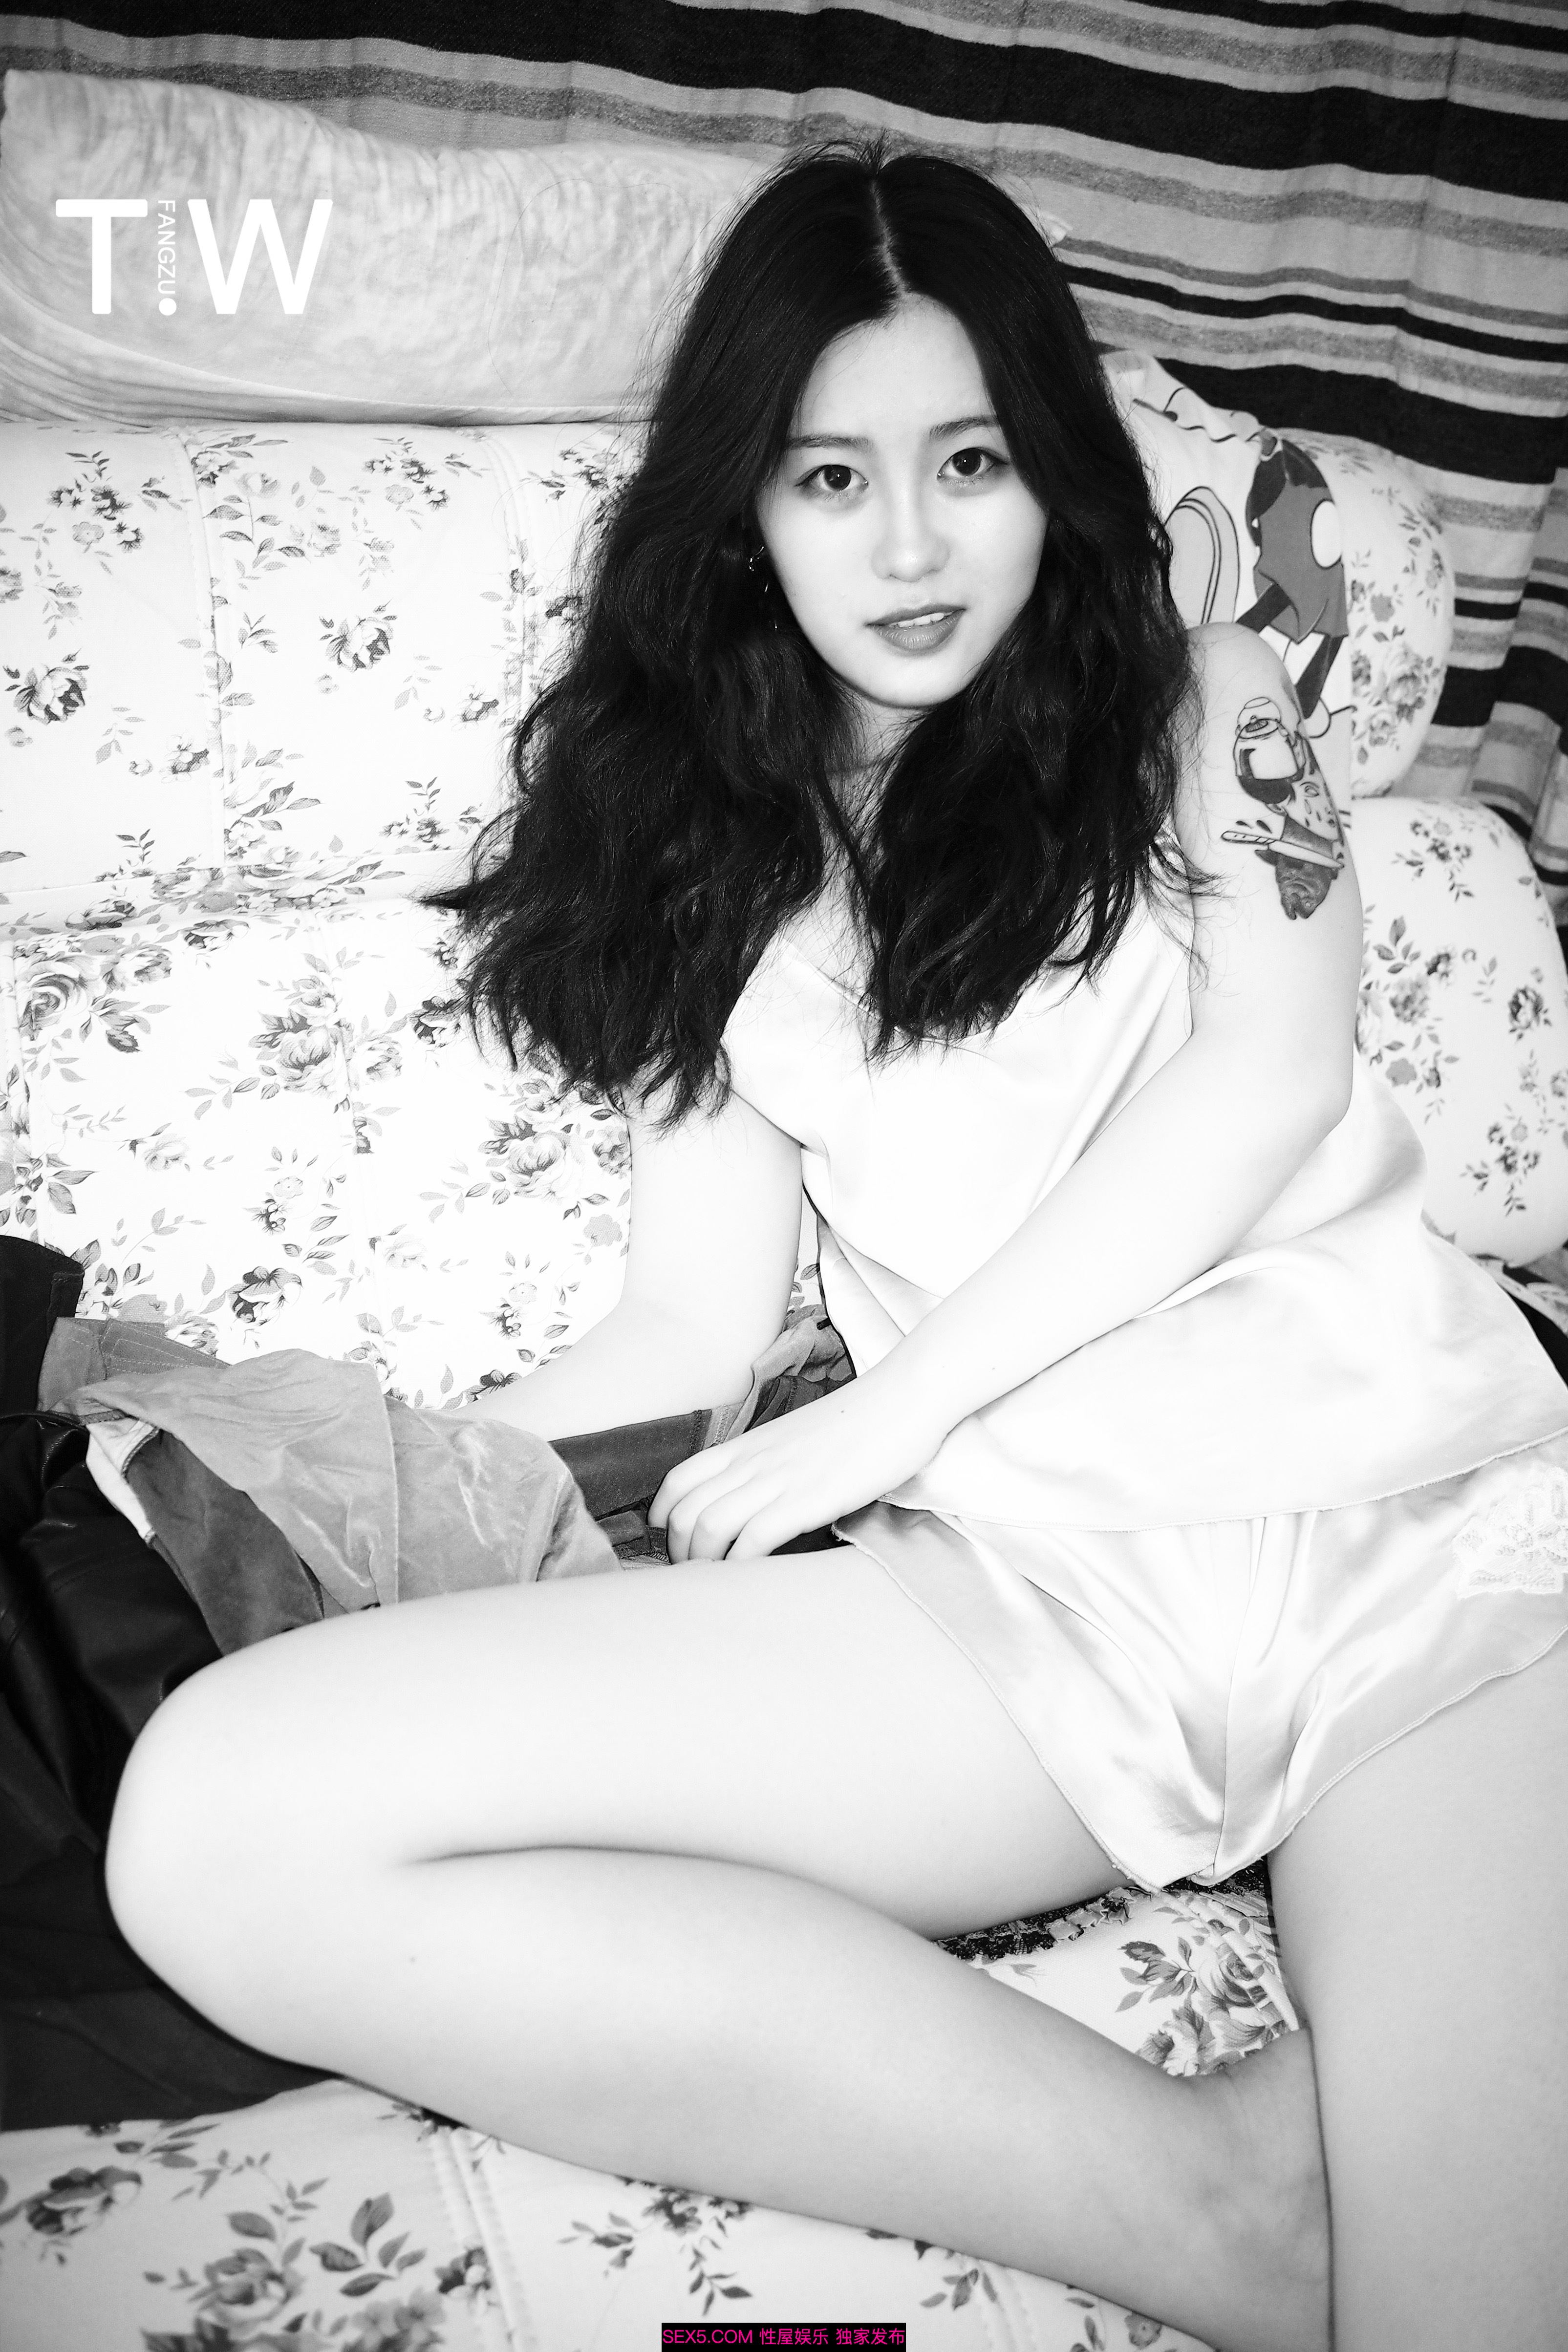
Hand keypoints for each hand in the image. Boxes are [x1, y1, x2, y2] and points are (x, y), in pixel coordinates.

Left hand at [649, 1368, 948, 1560]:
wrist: (902, 1400)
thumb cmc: (858, 1422)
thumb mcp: (797, 1437)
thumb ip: (769, 1460)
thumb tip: (754, 1495)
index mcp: (748, 1443)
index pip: (679, 1479)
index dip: (662, 1516)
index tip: (668, 1542)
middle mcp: (754, 1461)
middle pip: (685, 1510)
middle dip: (676, 1551)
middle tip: (688, 1574)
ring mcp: (778, 1480)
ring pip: (709, 1526)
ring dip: (700, 1562)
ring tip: (710, 1583)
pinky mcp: (807, 1500)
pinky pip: (753, 1540)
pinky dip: (739, 1566)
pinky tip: (746, 1580)